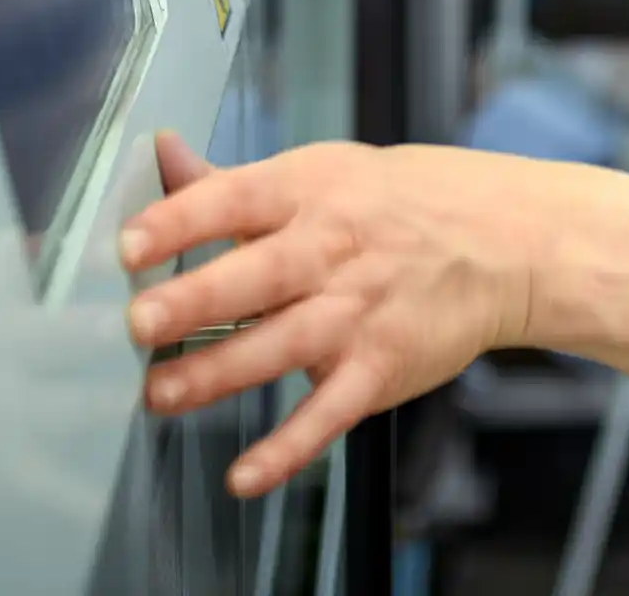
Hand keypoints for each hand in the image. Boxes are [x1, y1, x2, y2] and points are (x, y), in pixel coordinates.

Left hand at [117, 133, 561, 497]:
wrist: (499, 239)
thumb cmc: (392, 204)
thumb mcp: (317, 173)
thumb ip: (230, 181)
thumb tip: (162, 155)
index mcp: (308, 193)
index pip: (236, 200)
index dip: (181, 220)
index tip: (129, 245)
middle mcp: (331, 251)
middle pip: (257, 276)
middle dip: (196, 300)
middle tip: (139, 323)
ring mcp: (358, 312)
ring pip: (282, 345)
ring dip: (219, 373)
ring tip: (162, 394)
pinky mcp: (380, 367)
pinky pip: (330, 412)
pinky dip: (289, 447)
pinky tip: (246, 474)